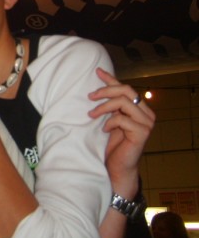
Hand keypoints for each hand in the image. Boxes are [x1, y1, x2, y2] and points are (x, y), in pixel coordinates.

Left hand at [88, 68, 154, 196]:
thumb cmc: (112, 143)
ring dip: (104, 107)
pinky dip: (109, 122)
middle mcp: (147, 114)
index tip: (97, 71)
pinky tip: (104, 130)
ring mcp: (147, 123)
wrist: (116, 166)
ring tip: (92, 115)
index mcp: (140, 109)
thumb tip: (98, 84)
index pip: (126, 88)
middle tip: (90, 96)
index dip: (111, 79)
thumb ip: (110, 104)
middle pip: (126, 90)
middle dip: (106, 90)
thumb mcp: (109, 118)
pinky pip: (122, 119)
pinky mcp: (142, 133)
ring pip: (123, 102)